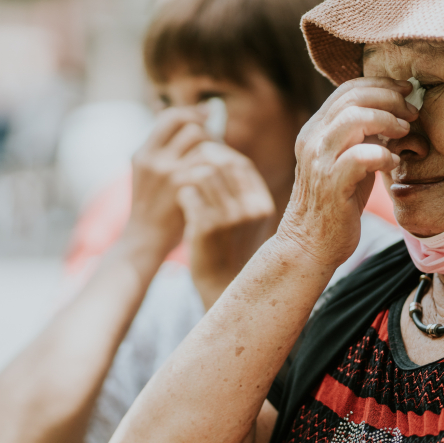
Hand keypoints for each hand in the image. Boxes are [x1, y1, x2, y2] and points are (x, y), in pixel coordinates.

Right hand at [123, 107, 208, 260]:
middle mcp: (152, 158)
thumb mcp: (148, 175)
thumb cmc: (153, 209)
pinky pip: (208, 164)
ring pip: (203, 144)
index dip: (191, 113)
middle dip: (210, 134)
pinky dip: (219, 167)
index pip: (170, 117)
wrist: (145, 240)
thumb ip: (164, 152)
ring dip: (218, 151)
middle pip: (191, 128)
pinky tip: (224, 176)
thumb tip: (194, 123)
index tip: (207, 115)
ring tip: (222, 162)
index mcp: (143, 153)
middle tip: (218, 146)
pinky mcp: (181, 185)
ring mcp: (166, 171)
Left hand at [174, 142, 276, 309]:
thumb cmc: (230, 249)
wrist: (220, 286)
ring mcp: (229, 218)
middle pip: (223, 163)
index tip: (206, 156)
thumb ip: (241, 191)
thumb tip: (222, 156)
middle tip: (188, 164)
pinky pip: (188, 193)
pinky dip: (181, 195)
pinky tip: (181, 204)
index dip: (222, 155)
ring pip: (203, 174)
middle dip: (202, 159)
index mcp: (262, 204)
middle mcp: (250, 209)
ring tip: (185, 187)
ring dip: (189, 177)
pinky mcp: (207, 227)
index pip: (242, 164)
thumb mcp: (247, 220)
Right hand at [277, 77, 416, 267]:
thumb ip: (365, 137)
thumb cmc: (338, 203)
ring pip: (354, 119)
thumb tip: (399, 115)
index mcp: (315, 130)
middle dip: (390, 99)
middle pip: (353, 98)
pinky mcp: (331, 185)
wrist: (310, 245)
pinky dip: (384, 154)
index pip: (347, 90)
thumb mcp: (349, 161)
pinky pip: (361, 156)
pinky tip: (394, 163)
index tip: (406, 91)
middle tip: (412, 113)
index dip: (380, 85)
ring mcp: (319, 162)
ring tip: (405, 133)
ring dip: (388, 121)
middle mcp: (312, 140)